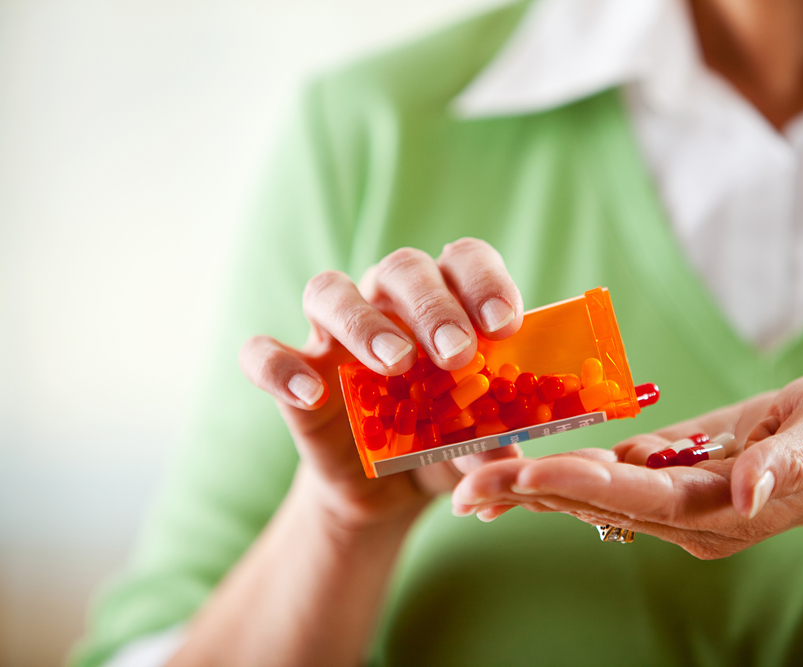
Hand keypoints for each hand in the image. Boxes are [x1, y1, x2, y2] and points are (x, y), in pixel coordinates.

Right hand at [238, 238, 525, 533]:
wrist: (386, 488)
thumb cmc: (441, 443)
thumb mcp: (472, 449)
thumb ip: (488, 445)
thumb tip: (505, 455)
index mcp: (444, 302)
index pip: (462, 260)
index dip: (484, 281)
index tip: (505, 325)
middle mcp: (386, 303)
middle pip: (401, 269)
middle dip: (432, 306)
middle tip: (458, 353)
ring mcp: (333, 335)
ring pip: (329, 291)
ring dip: (364, 323)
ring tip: (396, 364)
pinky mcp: (293, 374)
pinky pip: (264, 354)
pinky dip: (281, 368)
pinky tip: (312, 395)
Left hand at [452, 371, 802, 557]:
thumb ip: (786, 466)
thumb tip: (744, 490)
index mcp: (723, 506)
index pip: (643, 496)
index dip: (584, 484)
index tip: (527, 473)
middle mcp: (689, 515)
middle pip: (600, 505)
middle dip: (532, 493)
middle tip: (464, 488)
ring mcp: (675, 504)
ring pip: (593, 498)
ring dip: (532, 490)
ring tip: (469, 486)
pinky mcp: (667, 482)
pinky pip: (605, 482)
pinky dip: (559, 476)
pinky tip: (515, 475)